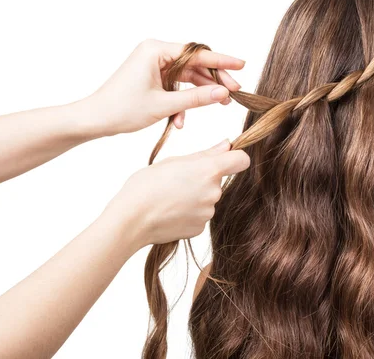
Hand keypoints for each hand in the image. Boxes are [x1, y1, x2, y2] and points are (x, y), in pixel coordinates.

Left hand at [83, 39, 244, 136]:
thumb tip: (223, 93)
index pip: (197, 53)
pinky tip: (181, 120)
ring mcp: (154, 65)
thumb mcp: (164, 105)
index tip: (241, 65)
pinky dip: (182, 101)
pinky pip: (176, 86)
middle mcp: (155, 52)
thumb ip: (197, 98)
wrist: (94, 120)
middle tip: (233, 93)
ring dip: (199, 94)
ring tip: (219, 105)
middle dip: (213, 81)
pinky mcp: (152, 77)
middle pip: (195, 64)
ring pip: (187, 77)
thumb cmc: (122, 109)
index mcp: (155, 50)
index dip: (221, 61)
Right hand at [105, 139, 249, 247]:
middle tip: (178, 180)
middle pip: (218, 181)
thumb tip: (227, 145)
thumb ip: (206, 154)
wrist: (131, 220)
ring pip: (208, 199)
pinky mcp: (200, 228)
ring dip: (196, 196)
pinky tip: (171, 211)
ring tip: (170, 197)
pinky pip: (200, 215)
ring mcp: (208, 212)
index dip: (235, 158)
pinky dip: (189, 213)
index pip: (241, 160)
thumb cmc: (147, 185)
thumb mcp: (173, 161)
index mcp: (208, 170)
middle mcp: (214, 192)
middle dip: (204, 179)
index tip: (224, 159)